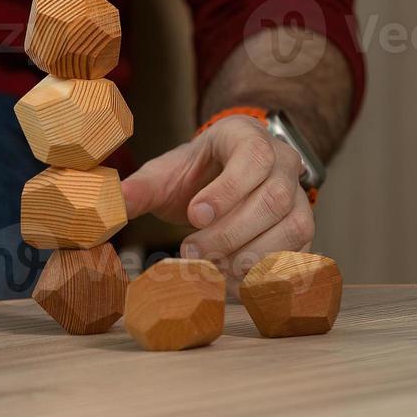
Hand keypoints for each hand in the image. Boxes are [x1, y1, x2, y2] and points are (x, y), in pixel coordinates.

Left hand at [122, 114, 314, 292]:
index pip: (253, 157)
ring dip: (252, 254)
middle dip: (231, 232)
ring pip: (294, 226)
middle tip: (192, 251)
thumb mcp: (166, 173)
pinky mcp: (303, 227)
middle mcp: (283, 162)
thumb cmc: (195, 174)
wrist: (223, 178)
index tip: (194, 215)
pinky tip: (234, 280)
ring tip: (213, 268)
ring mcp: (299, 195)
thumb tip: (113, 202)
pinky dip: (268, 271)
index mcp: (248, 136)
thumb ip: (141, 187)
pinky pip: (300, 252)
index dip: (228, 191)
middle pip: (273, 198)